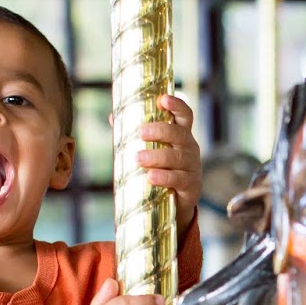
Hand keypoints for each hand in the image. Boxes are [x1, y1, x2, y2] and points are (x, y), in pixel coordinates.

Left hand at [138, 94, 201, 235]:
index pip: (184, 116)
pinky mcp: (191, 186)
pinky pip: (179, 179)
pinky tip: (151, 177)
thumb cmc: (162, 170)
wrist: (177, 205)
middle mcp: (190, 149)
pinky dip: (165, 177)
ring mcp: (192, 168)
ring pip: (177, 157)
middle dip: (161, 131)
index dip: (176, 105)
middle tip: (141, 132)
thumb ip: (133, 136)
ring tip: (138, 158)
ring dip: (157, 156)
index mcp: (181, 136)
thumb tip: (113, 117)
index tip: (163, 99)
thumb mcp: (152, 151)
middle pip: (179, 134)